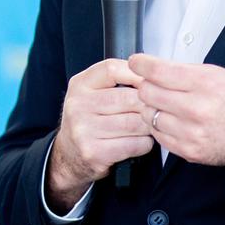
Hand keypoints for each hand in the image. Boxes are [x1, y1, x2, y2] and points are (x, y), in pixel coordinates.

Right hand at [46, 58, 153, 212]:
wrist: (69, 155)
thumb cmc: (87, 121)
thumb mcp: (91, 93)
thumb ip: (116, 81)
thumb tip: (150, 78)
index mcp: (79, 85)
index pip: (112, 69)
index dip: (137, 75)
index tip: (150, 83)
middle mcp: (78, 106)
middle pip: (129, 98)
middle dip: (148, 105)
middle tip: (155, 109)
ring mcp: (85, 130)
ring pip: (135, 123)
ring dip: (149, 126)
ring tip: (148, 126)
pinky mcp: (95, 152)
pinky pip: (134, 144)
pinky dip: (145, 144)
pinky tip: (140, 141)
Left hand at [128, 53, 224, 172]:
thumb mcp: (218, 74)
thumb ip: (184, 70)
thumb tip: (153, 67)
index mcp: (205, 83)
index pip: (158, 71)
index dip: (141, 64)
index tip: (136, 62)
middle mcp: (197, 108)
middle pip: (148, 93)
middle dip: (147, 86)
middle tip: (153, 85)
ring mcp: (192, 132)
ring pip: (149, 115)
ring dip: (152, 108)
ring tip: (164, 105)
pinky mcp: (189, 151)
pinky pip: (158, 136)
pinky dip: (159, 126)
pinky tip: (171, 121)